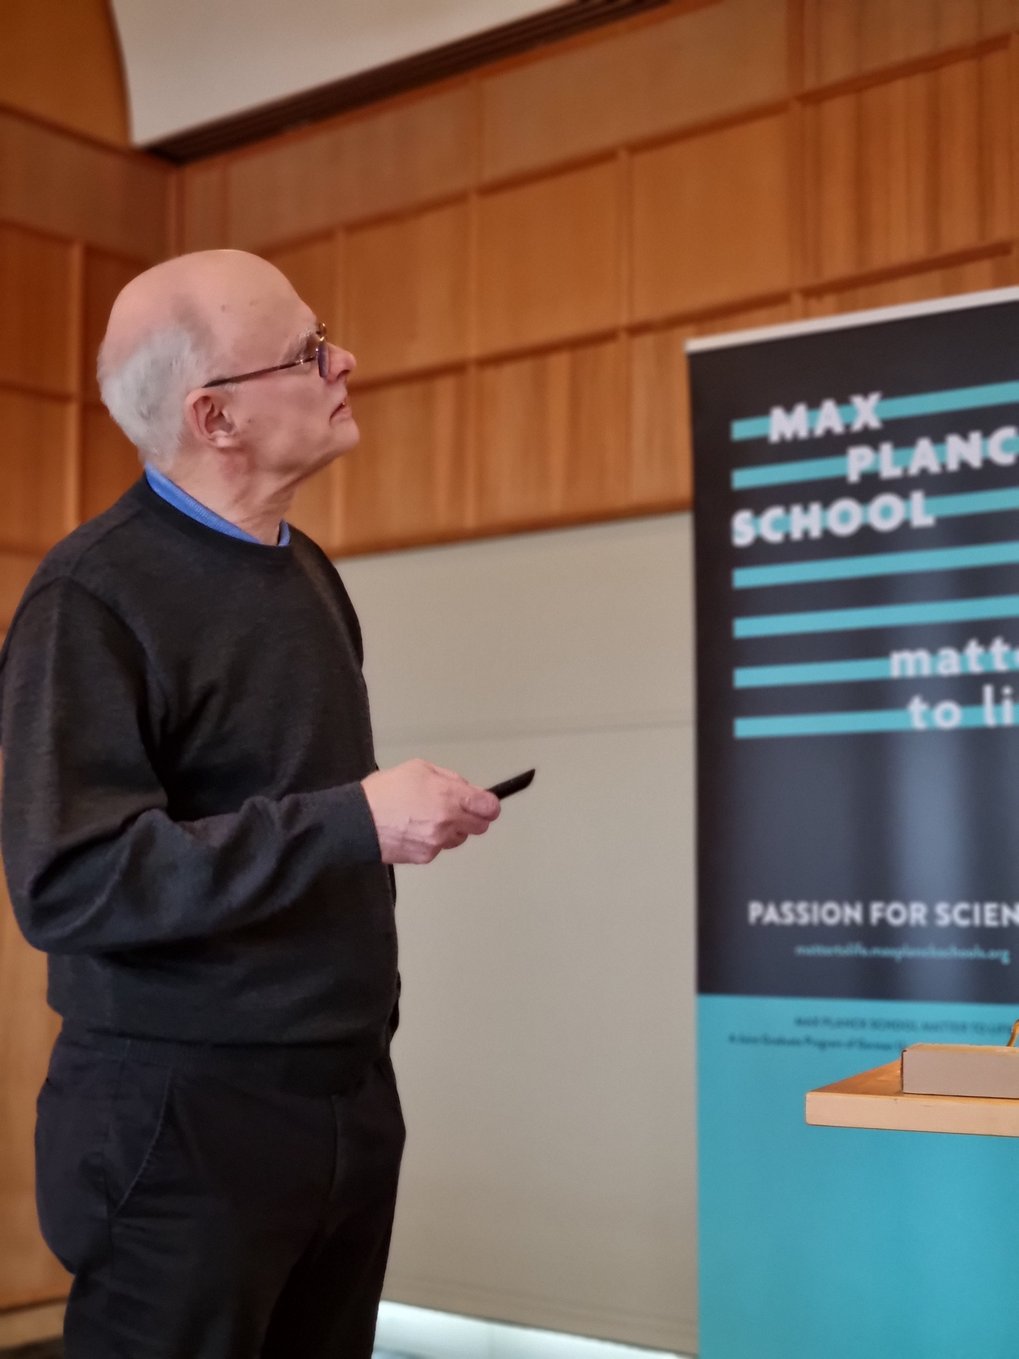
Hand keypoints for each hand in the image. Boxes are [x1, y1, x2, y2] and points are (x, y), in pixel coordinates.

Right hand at [361, 759, 500, 864]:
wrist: (358, 821)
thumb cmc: (384, 792)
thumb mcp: (419, 769)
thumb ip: (450, 779)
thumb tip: (467, 789)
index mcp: (449, 797)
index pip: (489, 807)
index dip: (489, 805)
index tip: (487, 805)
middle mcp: (448, 822)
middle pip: (480, 826)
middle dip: (472, 817)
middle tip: (456, 809)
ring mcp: (437, 842)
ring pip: (459, 838)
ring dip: (452, 829)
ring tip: (427, 817)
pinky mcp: (426, 856)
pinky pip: (439, 848)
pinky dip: (433, 840)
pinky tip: (415, 829)